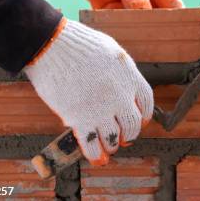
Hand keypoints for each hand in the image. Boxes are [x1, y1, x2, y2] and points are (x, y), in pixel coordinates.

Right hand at [24, 18, 153, 164]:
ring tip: (109, 147)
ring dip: (113, 145)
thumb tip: (122, 87)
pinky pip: (91, 144)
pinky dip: (94, 153)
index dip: (144, 115)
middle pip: (133, 124)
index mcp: (130, 76)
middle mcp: (120, 95)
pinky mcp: (79, 118)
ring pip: (114, 137)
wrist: (53, 45)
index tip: (141, 121)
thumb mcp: (111, 53)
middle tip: (124, 138)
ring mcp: (101, 108)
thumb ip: (120, 72)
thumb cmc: (79, 45)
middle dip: (130, 134)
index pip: (146, 102)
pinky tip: (95, 155)